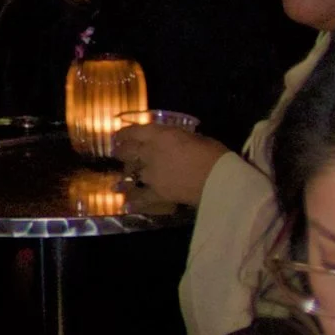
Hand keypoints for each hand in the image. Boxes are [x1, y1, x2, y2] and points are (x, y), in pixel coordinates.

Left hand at [113, 122, 228, 206]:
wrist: (217, 179)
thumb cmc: (212, 153)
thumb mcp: (194, 137)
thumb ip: (177, 139)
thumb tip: (173, 142)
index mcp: (160, 135)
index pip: (135, 132)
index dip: (124, 134)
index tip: (118, 135)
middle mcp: (150, 153)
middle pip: (127, 151)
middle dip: (121, 151)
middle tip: (117, 152)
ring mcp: (151, 174)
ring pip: (132, 173)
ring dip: (129, 173)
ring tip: (124, 176)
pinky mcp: (157, 192)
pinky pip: (141, 196)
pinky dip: (134, 199)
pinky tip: (127, 202)